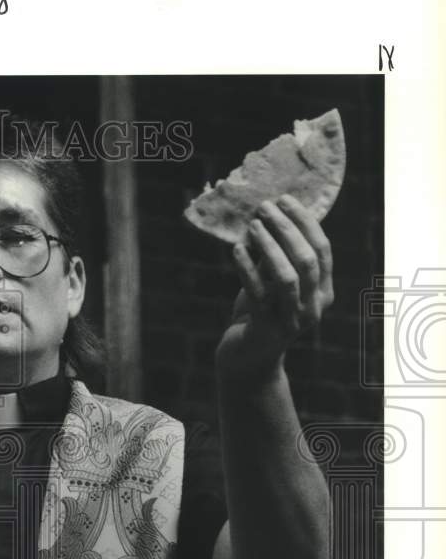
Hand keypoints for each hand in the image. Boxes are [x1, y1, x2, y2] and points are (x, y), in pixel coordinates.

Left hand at [215, 194, 334, 379]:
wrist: (246, 359)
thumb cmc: (260, 314)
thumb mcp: (271, 283)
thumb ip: (275, 256)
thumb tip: (268, 216)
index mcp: (322, 291)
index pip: (322, 250)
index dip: (305, 222)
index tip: (284, 199)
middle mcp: (313, 306)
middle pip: (307, 260)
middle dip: (287, 229)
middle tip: (264, 207)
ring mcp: (292, 320)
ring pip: (287, 277)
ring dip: (270, 246)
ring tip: (252, 225)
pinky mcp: (267, 330)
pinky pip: (258, 294)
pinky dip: (247, 268)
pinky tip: (237, 249)